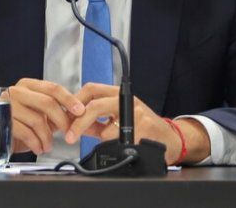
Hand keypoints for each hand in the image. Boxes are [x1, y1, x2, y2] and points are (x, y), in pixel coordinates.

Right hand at [7, 78, 85, 155]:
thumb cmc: (19, 123)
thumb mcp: (39, 113)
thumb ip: (55, 111)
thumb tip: (78, 115)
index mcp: (28, 86)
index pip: (53, 88)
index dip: (69, 100)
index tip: (81, 111)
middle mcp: (16, 92)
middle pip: (47, 103)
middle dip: (62, 120)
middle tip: (69, 133)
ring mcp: (8, 105)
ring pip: (38, 120)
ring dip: (48, 137)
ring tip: (48, 145)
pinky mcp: (3, 121)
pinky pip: (27, 133)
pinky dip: (37, 144)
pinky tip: (38, 148)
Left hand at [64, 83, 210, 164]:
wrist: (170, 140)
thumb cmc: (143, 128)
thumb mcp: (117, 119)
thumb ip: (95, 121)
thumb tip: (71, 124)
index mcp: (118, 94)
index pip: (91, 89)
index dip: (75, 101)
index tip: (65, 116)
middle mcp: (127, 100)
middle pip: (95, 106)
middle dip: (79, 123)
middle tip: (70, 136)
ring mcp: (137, 114)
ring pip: (106, 129)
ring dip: (103, 140)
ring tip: (112, 141)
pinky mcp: (145, 129)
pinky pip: (120, 142)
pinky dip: (117, 147)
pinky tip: (125, 145)